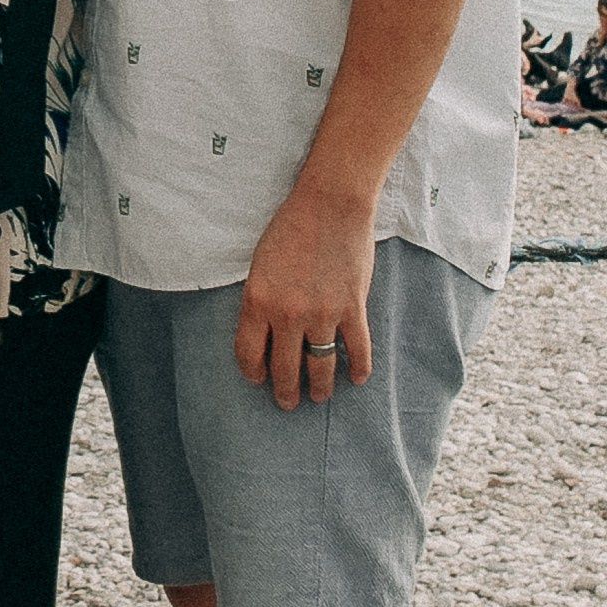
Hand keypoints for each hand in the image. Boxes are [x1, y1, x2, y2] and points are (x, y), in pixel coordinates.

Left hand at [235, 184, 375, 407]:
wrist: (330, 205)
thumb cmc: (290, 229)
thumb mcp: (260, 265)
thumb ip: (261, 301)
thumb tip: (267, 335)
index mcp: (257, 302)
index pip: (249, 355)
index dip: (253, 373)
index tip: (259, 380)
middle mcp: (287, 314)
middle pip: (284, 369)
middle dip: (286, 391)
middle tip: (288, 402)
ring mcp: (322, 314)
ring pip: (320, 367)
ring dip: (320, 387)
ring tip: (319, 396)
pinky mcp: (352, 308)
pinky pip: (357, 350)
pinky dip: (358, 368)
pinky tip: (355, 379)